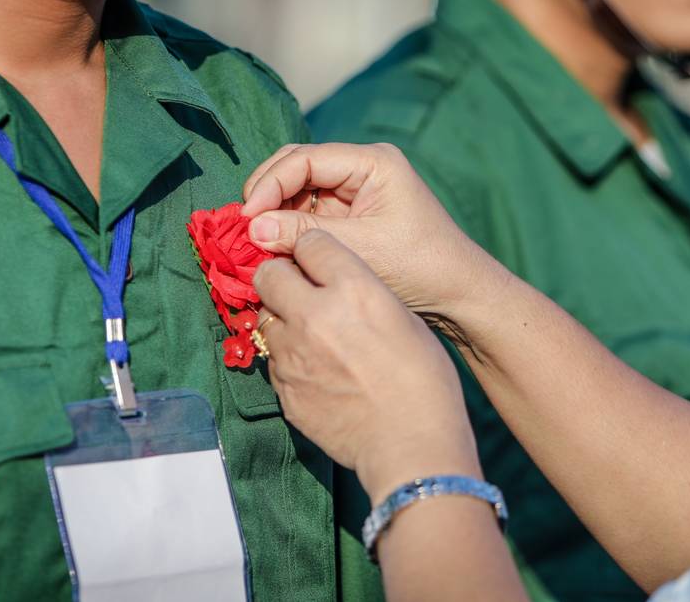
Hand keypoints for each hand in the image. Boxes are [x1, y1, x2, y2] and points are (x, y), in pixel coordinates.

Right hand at [241, 143, 503, 335]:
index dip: (270, 184)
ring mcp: (354, 190)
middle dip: (267, 194)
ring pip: (297, 190)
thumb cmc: (420, 266)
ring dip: (274, 213)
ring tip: (254, 241)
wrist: (458, 294)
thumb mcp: (360, 248)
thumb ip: (304, 235)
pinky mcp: (349, 215)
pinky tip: (272, 248)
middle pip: (296, 167)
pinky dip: (287, 228)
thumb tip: (251, 228)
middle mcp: (361, 168)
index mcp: (372, 162)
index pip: (304, 158)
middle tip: (243, 228)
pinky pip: (307, 212)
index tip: (247, 217)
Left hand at [253, 229, 481, 501]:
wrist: (411, 446)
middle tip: (296, 289)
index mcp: (354, 289)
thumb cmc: (424, 381)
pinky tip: (313, 369)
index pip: (310, 243)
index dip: (313, 250)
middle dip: (280, 276)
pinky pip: (273, 360)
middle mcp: (315, 314)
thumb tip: (340, 288)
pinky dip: (287, 358)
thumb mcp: (404, 319)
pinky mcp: (284, 389)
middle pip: (269, 273)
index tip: (317, 260)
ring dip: (282, 320)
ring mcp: (293, 354)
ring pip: (265, 318)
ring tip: (308, 335)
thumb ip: (363, 294)